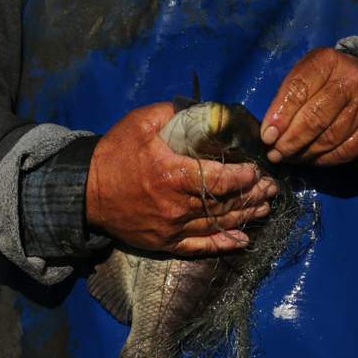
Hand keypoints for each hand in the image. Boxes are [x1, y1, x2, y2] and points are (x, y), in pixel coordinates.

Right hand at [86, 102, 277, 255]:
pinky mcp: (165, 243)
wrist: (85, 191)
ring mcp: (170, 228)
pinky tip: (242, 240)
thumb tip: (207, 110)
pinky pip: (200, 246)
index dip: (243, 177)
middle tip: (271, 188)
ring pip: (217, 224)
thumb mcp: (141, 123)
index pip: (218, 180)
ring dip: (244, 217)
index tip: (258, 170)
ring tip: (264, 208)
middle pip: (223, 204)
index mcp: (170, 174)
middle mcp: (174, 205)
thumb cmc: (115, 153)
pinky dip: (223, 244)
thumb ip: (175, 113)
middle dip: (251, 196)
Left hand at [261, 48, 357, 165]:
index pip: (300, 89)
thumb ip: (287, 97)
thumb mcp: (306, 75)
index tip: (267, 136)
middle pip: (316, 117)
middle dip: (290, 140)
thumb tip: (270, 132)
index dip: (281, 116)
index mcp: (327, 61)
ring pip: (329, 138)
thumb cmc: (327, 81)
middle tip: (275, 153)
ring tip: (288, 157)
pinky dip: (322, 159)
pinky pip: (344, 151)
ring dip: (304, 153)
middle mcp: (351, 81)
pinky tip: (310, 158)